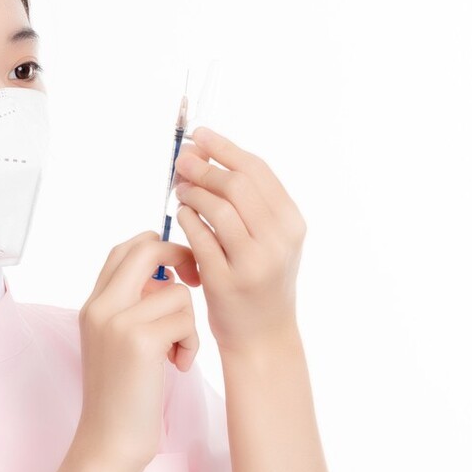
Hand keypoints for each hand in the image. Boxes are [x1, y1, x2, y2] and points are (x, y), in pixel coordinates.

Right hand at [75, 232, 200, 471]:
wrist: (109, 440)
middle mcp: (100, 307)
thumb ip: (131, 307)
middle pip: (147, 250)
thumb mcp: (115, 343)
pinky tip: (178, 367)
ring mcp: (117, 322)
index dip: (157, 247)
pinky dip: (190, 344)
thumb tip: (167, 276)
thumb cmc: (122, 396)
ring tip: (175, 354)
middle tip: (194, 281)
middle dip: (181, 258)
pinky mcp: (140, 341)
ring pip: (176, 293)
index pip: (124, 249)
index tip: (178, 269)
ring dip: (187, 323)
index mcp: (93, 306)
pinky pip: (184, 320)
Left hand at [172, 127, 305, 353]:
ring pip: (218, 209)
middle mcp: (278, 241)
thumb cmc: (260, 282)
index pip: (258, 171)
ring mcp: (254, 263)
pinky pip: (200, 239)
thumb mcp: (270, 241)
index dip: (225, 148)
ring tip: (179, 189)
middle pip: (237, 185)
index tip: (200, 135)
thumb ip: (252, 204)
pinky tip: (181, 215)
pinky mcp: (227, 283)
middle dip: (204, 167)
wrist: (262, 336)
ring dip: (193, 192)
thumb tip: (210, 156)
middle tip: (181, 161)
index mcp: (292, 224)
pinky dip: (186, 220)